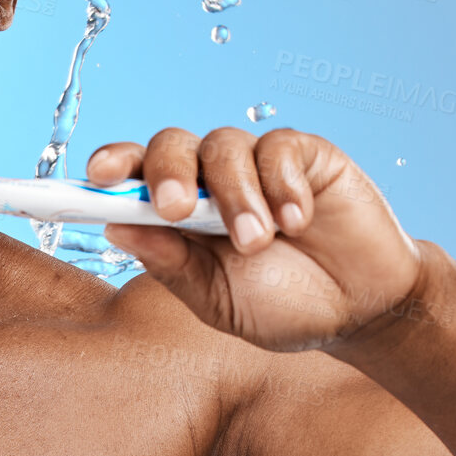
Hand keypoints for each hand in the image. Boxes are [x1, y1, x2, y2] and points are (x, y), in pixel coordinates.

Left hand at [87, 127, 419, 351]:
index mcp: (176, 214)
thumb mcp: (218, 300)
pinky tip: (299, 222)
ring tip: (260, 241)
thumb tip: (116, 228)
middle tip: (176, 209)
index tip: (95, 176)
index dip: (111, 167)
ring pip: (222, 146)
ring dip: (235, 195)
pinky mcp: (303, 155)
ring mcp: (255, 164)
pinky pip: (278, 148)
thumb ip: (171, 265)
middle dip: (167, 172)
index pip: (132, 176)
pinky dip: (283, 185)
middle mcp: (209, 180)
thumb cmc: (282, 305)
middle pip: (170, 146)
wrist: (360, 310)